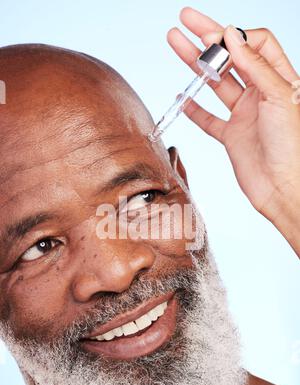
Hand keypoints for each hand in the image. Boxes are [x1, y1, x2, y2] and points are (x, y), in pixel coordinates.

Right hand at [167, 7, 299, 255]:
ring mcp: (244, 115)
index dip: (236, 37)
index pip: (256, 45)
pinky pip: (208, 119)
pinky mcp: (231, 136)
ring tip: (176, 44)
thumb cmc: (291, 146)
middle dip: (208, 38)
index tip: (218, 37)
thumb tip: (233, 36)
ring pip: (216, 84)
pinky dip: (194, 109)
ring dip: (195, 65)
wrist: (282, 188)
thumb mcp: (278, 97)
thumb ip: (255, 66)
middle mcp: (260, 94)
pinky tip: (182, 96)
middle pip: (231, 58)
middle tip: (186, 20)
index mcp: (279, 80)